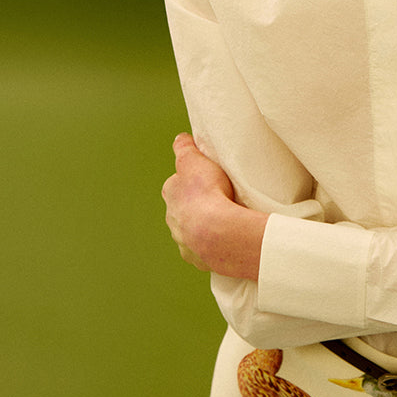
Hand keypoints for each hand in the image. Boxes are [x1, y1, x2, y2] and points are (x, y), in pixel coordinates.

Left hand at [161, 134, 264, 279]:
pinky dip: (212, 245)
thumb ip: (184, 148)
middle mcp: (172, 218)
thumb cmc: (206, 193)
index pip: (177, 184)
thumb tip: (180, 139)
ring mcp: (183, 240)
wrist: (218, 231)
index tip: (206, 180)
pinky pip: (204, 250)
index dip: (192, 180)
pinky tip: (225, 240)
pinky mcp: (197, 257)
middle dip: (197, 206)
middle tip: (219, 200)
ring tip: (225, 221)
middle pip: (184, 209)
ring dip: (205, 227)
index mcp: (171, 193)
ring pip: (192, 231)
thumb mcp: (194, 159)